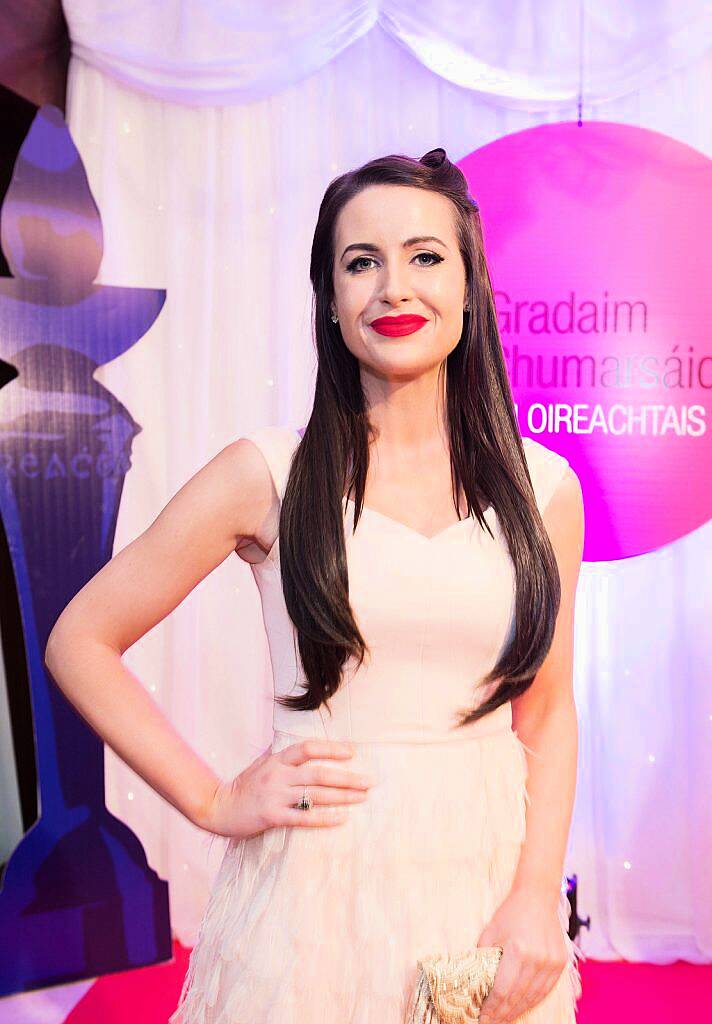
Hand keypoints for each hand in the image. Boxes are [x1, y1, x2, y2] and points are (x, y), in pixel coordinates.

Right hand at [199, 738, 374, 839]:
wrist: (218, 807)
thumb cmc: (245, 786)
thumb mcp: (263, 765)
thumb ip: (284, 760)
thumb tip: (311, 752)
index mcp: (277, 760)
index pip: (308, 748)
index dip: (331, 749)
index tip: (352, 752)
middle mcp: (278, 775)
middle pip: (318, 773)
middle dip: (346, 777)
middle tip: (369, 782)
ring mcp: (275, 795)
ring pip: (315, 794)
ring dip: (342, 796)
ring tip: (362, 797)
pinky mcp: (272, 816)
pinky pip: (303, 817)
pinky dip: (324, 817)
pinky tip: (341, 818)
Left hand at [475, 887, 567, 1023]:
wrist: (537, 897)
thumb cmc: (510, 913)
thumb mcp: (490, 932)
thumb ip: (483, 957)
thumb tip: (474, 982)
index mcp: (518, 951)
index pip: (502, 990)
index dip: (491, 1007)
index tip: (481, 1018)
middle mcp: (537, 960)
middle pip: (518, 997)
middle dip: (503, 1014)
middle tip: (490, 1023)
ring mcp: (551, 963)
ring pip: (533, 997)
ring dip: (518, 1011)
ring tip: (504, 1020)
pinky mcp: (560, 964)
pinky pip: (546, 990)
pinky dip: (533, 1001)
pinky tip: (522, 1007)